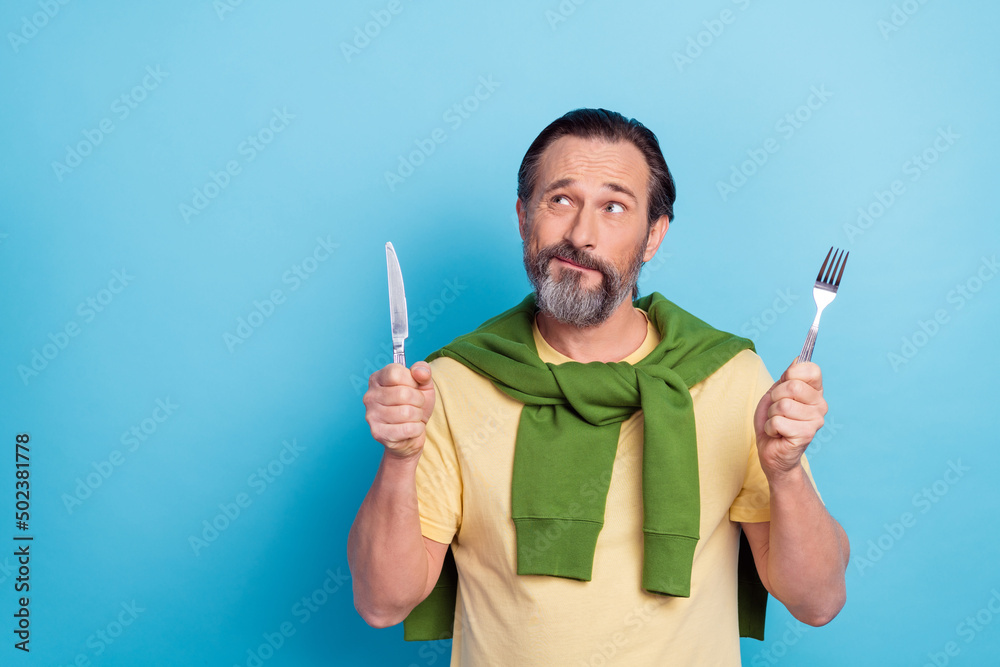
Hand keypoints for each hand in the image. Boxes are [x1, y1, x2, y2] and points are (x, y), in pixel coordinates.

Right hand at [363, 361, 435, 459]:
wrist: (412, 434)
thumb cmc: (414, 405)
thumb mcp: (423, 384)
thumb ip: (423, 370)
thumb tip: (420, 372)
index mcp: (377, 379)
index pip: (395, 373)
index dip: (411, 381)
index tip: (413, 387)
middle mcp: (370, 396)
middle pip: (403, 393)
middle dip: (418, 401)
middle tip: (416, 405)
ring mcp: (371, 415)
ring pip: (407, 413)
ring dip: (417, 416)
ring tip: (412, 417)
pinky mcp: (378, 433)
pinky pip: (408, 429)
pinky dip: (417, 429)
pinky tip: (411, 428)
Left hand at [753, 360, 827, 479]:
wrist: (771, 450)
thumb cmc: (774, 421)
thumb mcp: (776, 394)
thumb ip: (787, 377)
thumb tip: (798, 359)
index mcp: (815, 391)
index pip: (811, 369)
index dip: (792, 373)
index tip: (784, 383)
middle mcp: (820, 405)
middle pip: (792, 385)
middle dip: (774, 397)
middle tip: (776, 409)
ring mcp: (816, 420)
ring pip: (783, 405)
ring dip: (772, 414)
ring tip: (777, 423)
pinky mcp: (807, 434)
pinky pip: (778, 421)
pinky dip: (770, 427)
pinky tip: (777, 434)